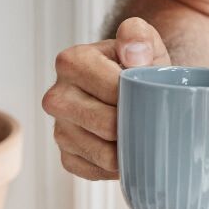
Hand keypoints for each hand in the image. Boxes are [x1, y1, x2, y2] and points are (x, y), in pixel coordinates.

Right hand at [42, 18, 170, 179]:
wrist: (131, 86)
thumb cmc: (138, 63)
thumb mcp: (144, 41)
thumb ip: (139, 37)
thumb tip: (133, 54)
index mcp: (71, 62)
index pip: (113, 90)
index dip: (140, 96)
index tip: (152, 93)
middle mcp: (56, 97)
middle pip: (107, 125)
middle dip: (136, 124)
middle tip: (152, 117)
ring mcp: (59, 129)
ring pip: (104, 154)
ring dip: (130, 149)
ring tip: (143, 133)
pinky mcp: (67, 157)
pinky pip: (97, 172)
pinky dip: (118, 166)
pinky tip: (127, 148)